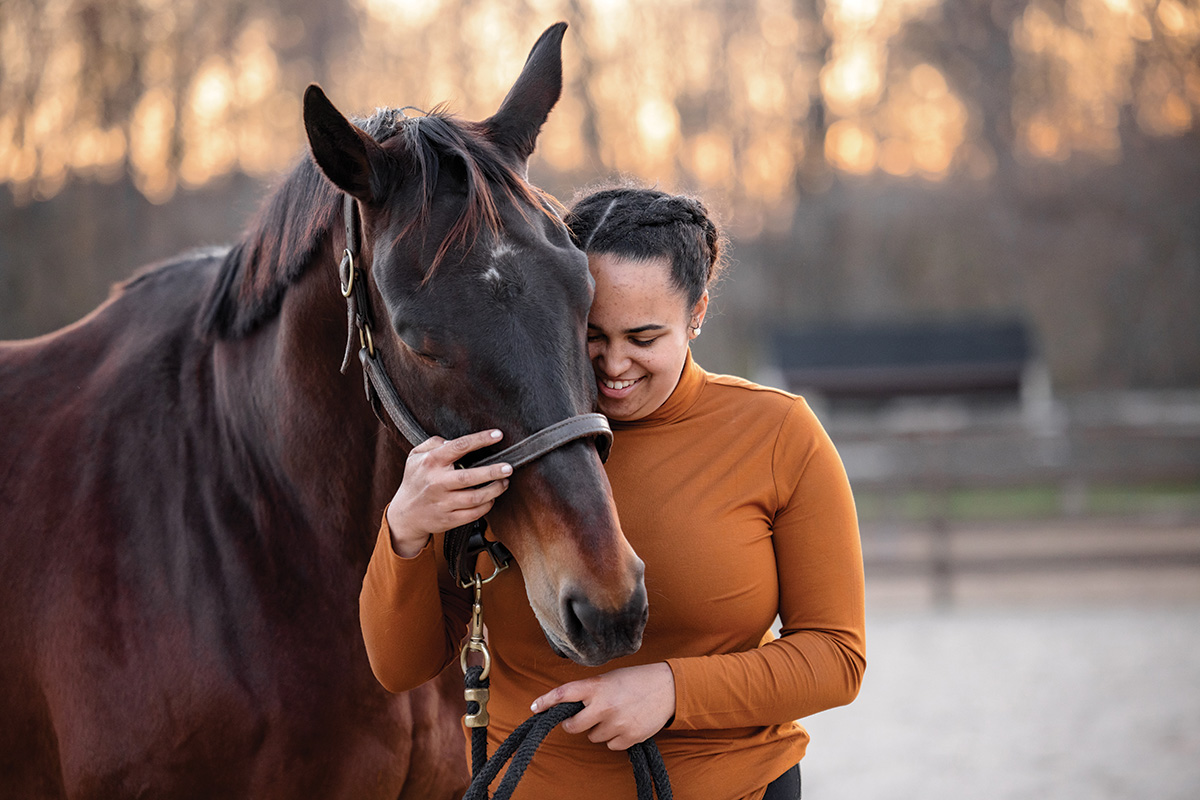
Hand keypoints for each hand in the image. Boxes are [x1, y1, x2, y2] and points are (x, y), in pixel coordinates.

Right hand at [385, 430, 511, 557]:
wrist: (405, 514)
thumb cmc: (415, 480)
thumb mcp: (415, 456)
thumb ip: (433, 443)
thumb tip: (452, 440)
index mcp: (431, 462)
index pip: (459, 447)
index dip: (480, 439)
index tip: (498, 435)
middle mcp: (437, 482)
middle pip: (469, 477)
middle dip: (493, 471)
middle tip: (508, 467)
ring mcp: (443, 503)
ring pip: (475, 498)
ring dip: (495, 490)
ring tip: (504, 482)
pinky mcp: (449, 519)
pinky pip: (474, 513)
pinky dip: (487, 506)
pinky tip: (492, 498)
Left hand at [529, 663, 675, 750]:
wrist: (668, 688)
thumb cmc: (636, 680)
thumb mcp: (610, 679)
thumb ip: (592, 692)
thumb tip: (572, 708)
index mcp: (597, 687)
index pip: (564, 693)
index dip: (546, 701)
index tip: (534, 708)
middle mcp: (604, 706)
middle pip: (574, 726)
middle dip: (573, 725)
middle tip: (580, 720)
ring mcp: (616, 723)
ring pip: (594, 737)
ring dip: (600, 729)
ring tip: (617, 714)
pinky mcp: (629, 736)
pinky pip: (610, 745)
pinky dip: (615, 738)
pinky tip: (626, 723)